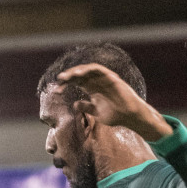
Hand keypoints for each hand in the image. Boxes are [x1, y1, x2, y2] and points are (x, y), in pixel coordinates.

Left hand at [57, 64, 171, 140]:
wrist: (129, 117)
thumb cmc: (116, 115)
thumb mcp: (96, 113)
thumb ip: (86, 107)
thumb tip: (74, 104)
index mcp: (93, 89)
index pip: (76, 83)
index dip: (66, 85)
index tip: (56, 90)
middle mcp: (97, 82)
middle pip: (80, 75)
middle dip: (68, 77)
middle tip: (59, 81)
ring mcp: (104, 79)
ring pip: (87, 70)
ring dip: (76, 71)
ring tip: (66, 76)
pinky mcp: (111, 78)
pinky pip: (99, 70)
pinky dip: (88, 70)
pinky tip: (79, 74)